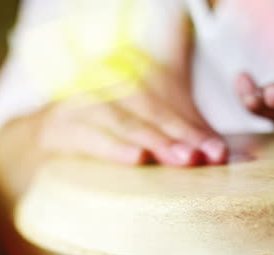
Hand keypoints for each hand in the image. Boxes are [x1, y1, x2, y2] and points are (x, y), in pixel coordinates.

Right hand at [34, 69, 227, 166]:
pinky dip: (115, 149)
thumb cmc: (112, 126)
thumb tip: (217, 152)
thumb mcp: (148, 122)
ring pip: (126, 122)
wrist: (54, 129)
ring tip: (183, 158)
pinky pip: (91, 137)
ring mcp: (85, 102)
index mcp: (134, 77)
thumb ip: (180, 130)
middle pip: (152, 110)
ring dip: (155, 141)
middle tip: (204, 155)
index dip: (195, 127)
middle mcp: (110, 84)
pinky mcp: (62, 126)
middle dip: (180, 135)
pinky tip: (137, 159)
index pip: (172, 102)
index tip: (218, 151)